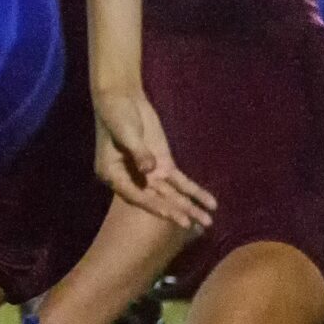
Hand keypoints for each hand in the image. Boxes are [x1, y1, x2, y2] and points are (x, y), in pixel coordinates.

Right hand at [92, 82, 213, 231]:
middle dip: (175, 212)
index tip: (172, 216)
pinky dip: (194, 191)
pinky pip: (180, 182)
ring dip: (188, 207)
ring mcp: (150, 173)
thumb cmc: (116, 116)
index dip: (154, 206)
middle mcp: (132, 179)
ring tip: (207, 222)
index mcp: (113, 175)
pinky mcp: (164, 164)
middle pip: (156, 199)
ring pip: (171, 194)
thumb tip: (149, 170)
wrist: (123, 99)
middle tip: (192, 224)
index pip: (135, 195)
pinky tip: (209, 202)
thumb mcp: (125, 133)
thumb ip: (138, 152)